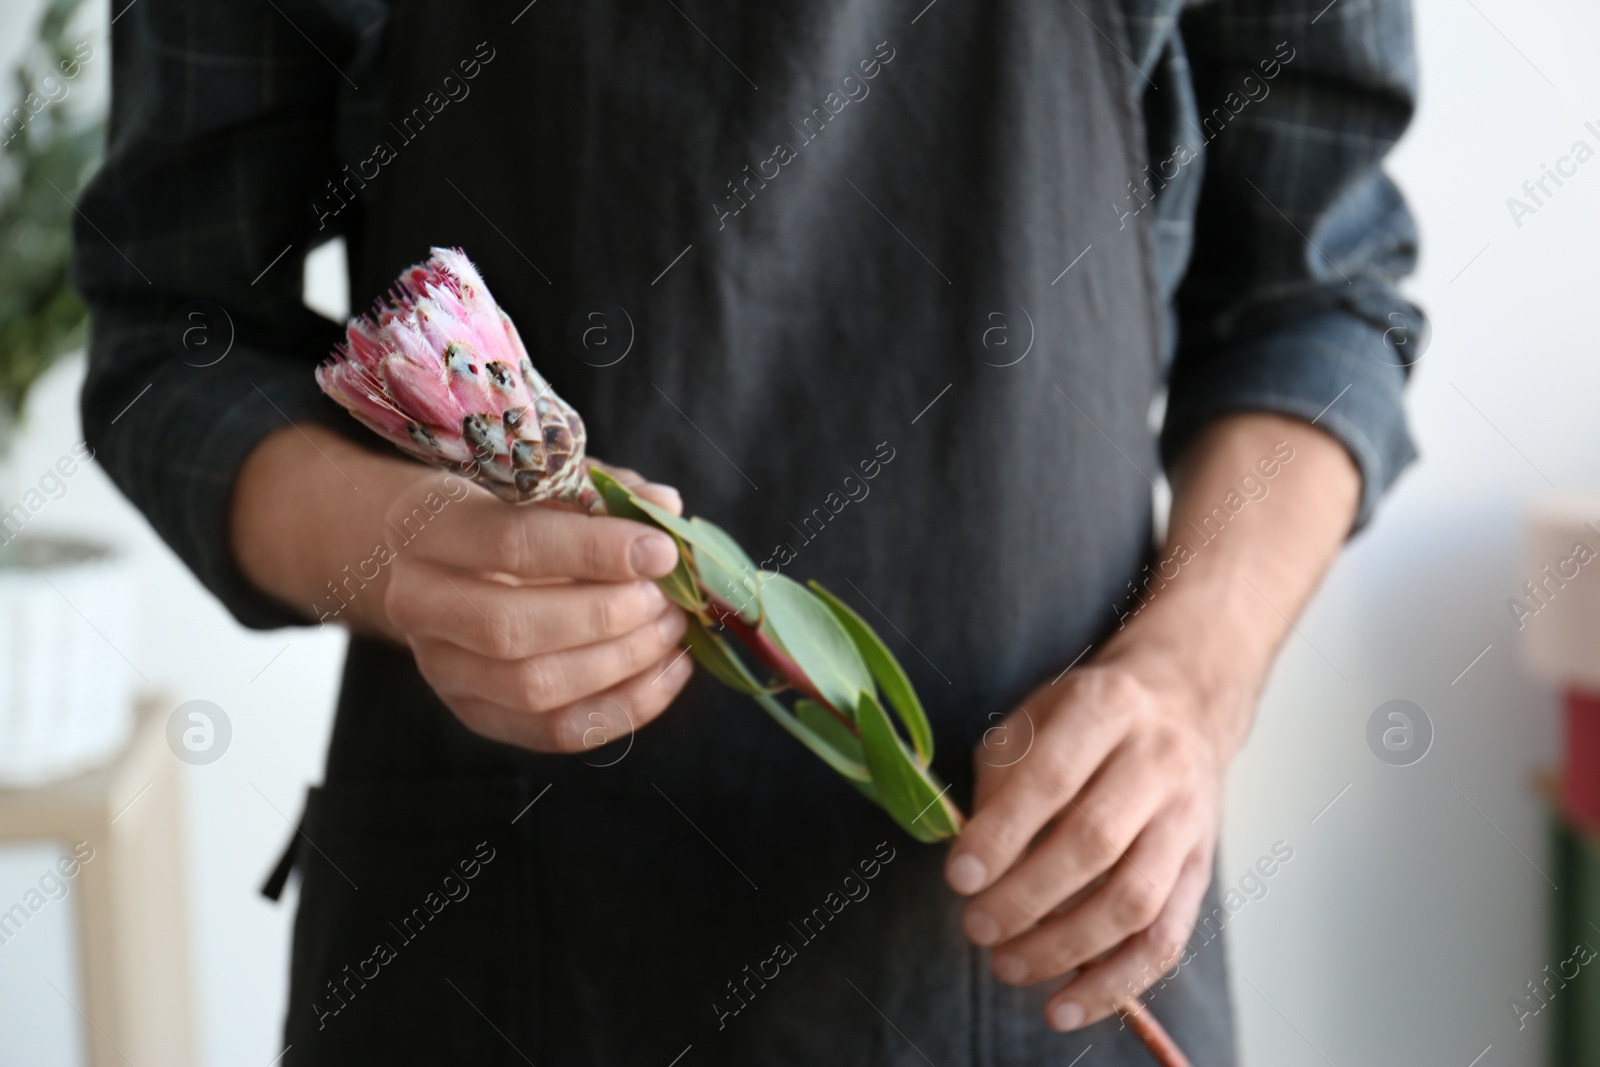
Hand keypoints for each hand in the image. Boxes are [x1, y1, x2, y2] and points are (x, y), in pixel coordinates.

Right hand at [379, 462, 695, 753]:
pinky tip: (669, 671)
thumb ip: (604, 492)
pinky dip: (626, 706)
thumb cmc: (509, 508)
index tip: (660, 553)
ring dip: (621, 661)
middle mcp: (416, 600)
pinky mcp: (475, 713)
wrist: (450, 561)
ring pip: (534, 687)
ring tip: (671, 628)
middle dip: (606, 615)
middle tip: (665, 597)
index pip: (512, 543)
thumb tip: (664, 508)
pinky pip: (555, 731)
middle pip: (512, 628)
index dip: (595, 551)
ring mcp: (440, 667)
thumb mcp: (548, 481)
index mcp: (423, 524)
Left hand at [946, 655, 1226, 1030]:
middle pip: (1095, 843)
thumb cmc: (1086, 721)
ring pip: (1135, 900)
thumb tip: (972, 854)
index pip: (1052, 777)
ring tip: (1008, 966)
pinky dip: (1115, 983)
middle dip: (1027, 897)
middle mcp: (1156, 762)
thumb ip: (1000, 777)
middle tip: (976, 928)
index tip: (959, 877)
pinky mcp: (1202, 870)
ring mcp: (1187, 819)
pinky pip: (1166, 940)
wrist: (1183, 706)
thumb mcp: (1035, 716)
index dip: (1003, 833)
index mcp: (1106, 709)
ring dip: (1065, 947)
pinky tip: (1065, 1007)